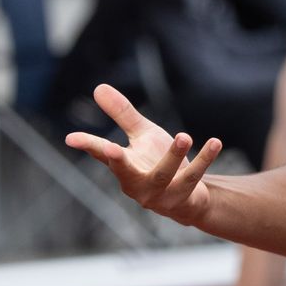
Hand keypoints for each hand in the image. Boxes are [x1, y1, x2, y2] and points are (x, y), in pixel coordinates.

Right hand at [65, 84, 223, 226]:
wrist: (189, 196)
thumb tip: (98, 87)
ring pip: (163, 175)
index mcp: (123, 167)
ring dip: (173, 155)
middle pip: (124, 172)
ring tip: (184, 135)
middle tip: (111, 149)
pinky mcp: (182, 197)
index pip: (101, 154)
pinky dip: (204, 159)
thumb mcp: (142, 135)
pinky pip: (193, 177)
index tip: (70, 138)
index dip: (87, 145)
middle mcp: (135, 183)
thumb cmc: (158, 162)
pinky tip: (215, 142)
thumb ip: (122, 114)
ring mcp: (158, 194)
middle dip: (118, 162)